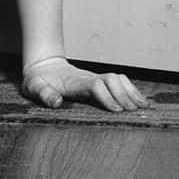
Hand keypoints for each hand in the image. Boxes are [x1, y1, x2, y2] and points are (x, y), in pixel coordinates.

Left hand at [22, 56, 151, 111]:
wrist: (43, 66)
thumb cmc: (39, 81)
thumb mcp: (35, 88)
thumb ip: (44, 94)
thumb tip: (56, 102)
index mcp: (74, 82)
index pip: (95, 85)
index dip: (107, 96)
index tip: (116, 110)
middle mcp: (88, 78)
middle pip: (111, 80)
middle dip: (124, 95)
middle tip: (135, 112)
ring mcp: (95, 78)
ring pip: (118, 79)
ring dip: (131, 91)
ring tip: (144, 106)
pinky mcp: (98, 81)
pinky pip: (118, 82)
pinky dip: (131, 90)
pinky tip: (140, 101)